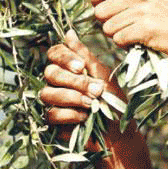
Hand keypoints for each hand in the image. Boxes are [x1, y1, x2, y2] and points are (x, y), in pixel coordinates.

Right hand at [41, 30, 164, 168]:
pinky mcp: (52, 121)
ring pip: (47, 93)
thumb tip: (68, 32)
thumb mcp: (103, 75)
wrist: (120, 136)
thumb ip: (85, 56)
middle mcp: (58, 82)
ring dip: (72, 98)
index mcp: (70, 68)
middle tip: (95, 90)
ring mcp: (53, 101)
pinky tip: (84, 118)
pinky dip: (70, 115)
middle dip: (74, 82)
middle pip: (50, 72)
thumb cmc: (115, 103)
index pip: (54, 54)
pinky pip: (51, 113)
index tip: (81, 67)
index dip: (64, 58)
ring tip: (92, 105)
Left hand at [91, 0, 167, 69]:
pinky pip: (119, 39)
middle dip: (107, 23)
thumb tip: (102, 0)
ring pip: (108, 27)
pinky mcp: (146, 29)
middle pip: (101, 10)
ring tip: (135, 36)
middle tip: (122, 29)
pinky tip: (140, 43)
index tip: (96, 6)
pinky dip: (125, 45)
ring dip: (117, 36)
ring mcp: (144, 10)